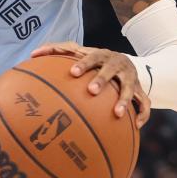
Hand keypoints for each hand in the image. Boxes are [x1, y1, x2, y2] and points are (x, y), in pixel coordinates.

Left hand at [31, 42, 150, 127]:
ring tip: (117, 114)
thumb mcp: (80, 53)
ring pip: (129, 89)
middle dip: (102, 80)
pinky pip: (144, 103)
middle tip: (91, 91)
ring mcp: (130, 78)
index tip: (73, 73)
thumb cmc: (94, 60)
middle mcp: (117, 64)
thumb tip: (32, 54)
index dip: (83, 64)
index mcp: (101, 55)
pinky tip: (136, 126)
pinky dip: (143, 114)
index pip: (91, 57)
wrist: (127, 62)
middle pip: (110, 70)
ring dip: (124, 100)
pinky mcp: (140, 90)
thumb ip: (57, 51)